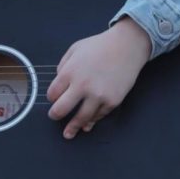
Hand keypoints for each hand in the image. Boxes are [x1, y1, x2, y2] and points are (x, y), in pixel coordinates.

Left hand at [46, 19, 152, 138]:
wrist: (127, 45)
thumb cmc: (100, 46)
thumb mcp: (74, 50)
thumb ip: (63, 66)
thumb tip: (59, 83)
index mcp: (69, 72)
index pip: (52, 94)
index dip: (52, 98)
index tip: (54, 99)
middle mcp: (82, 85)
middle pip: (61, 110)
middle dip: (55, 115)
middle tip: (55, 117)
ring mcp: (98, 95)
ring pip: (81, 118)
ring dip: (73, 127)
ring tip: (68, 133)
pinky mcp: (112, 101)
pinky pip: (99, 116)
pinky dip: (92, 120)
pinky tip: (87, 124)